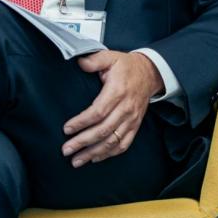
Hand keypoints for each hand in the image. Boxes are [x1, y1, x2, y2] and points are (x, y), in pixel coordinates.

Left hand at [60, 50, 164, 167]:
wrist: (151, 74)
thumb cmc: (127, 66)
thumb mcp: (110, 57)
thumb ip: (94, 60)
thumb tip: (79, 63)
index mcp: (117, 92)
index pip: (98, 112)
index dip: (82, 122)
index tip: (67, 129)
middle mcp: (125, 109)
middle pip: (103, 130)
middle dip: (83, 142)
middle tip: (66, 149)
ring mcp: (131, 120)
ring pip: (112, 141)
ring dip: (94, 153)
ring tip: (77, 160)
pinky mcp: (135, 126)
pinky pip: (123, 144)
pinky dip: (109, 154)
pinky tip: (95, 158)